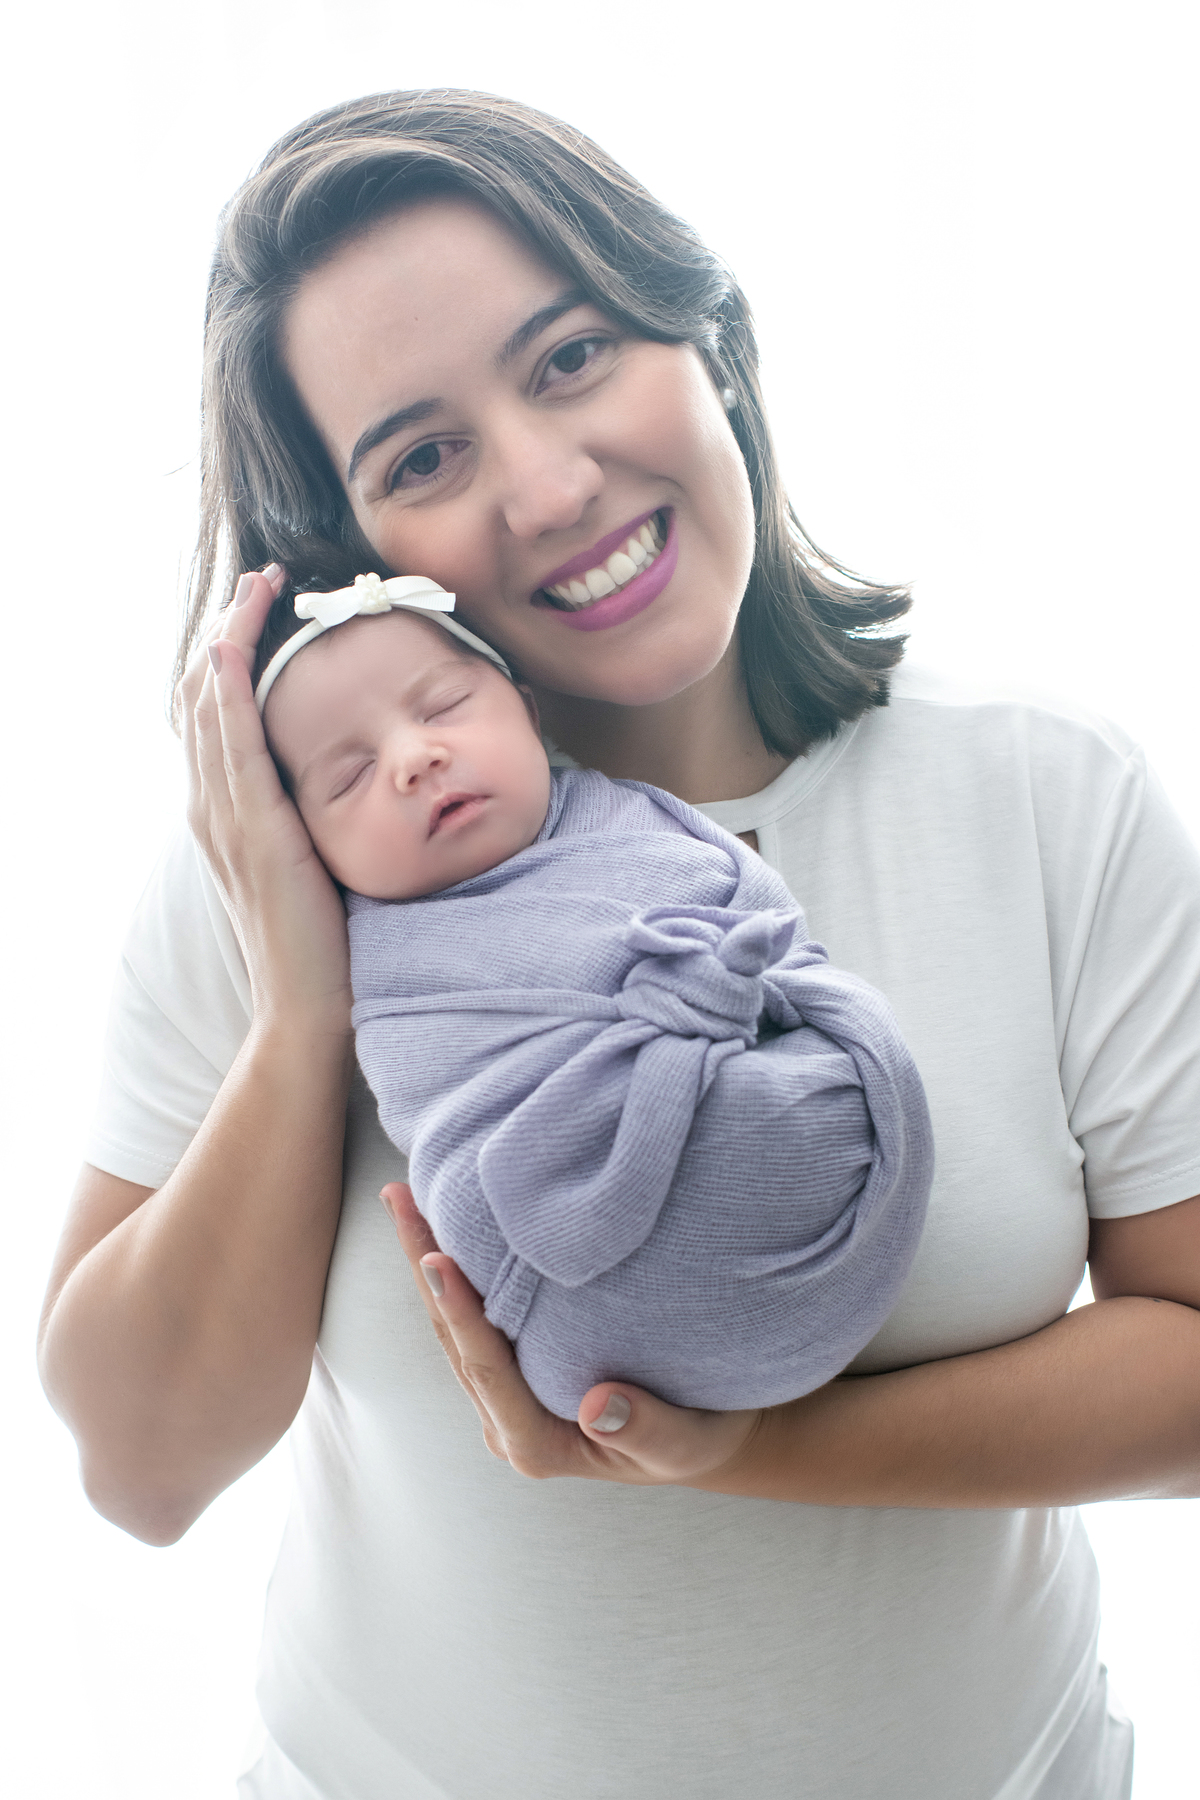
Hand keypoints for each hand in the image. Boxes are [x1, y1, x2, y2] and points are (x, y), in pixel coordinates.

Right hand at [178, 568, 352, 1029]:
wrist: (308, 1007)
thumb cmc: (323, 940)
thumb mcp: (311, 860)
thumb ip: (311, 814)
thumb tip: (345, 772)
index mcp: (225, 811)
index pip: (215, 711)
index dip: (231, 651)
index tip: (262, 606)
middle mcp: (212, 806)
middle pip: (202, 693)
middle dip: (228, 627)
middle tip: (260, 579)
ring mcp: (225, 818)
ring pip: (209, 706)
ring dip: (229, 638)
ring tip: (256, 588)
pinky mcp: (252, 831)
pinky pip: (232, 746)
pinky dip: (228, 691)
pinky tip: (235, 648)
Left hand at [380, 1183, 763, 1485]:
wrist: (702, 1435)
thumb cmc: (698, 1439)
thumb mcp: (684, 1443)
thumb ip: (647, 1430)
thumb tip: (600, 1406)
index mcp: (536, 1443)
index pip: (488, 1370)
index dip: (460, 1313)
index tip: (435, 1259)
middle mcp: (507, 1421)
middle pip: (454, 1337)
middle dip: (424, 1264)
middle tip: (400, 1196)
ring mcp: (506, 1395)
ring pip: (455, 1323)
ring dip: (428, 1258)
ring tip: (406, 1196)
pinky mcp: (515, 1370)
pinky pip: (476, 1316)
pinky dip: (457, 1267)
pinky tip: (445, 1222)